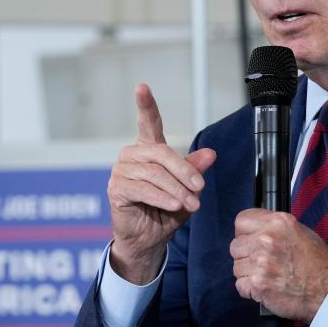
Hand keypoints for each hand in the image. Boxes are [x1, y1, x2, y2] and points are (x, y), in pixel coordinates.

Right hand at [107, 84, 216, 284]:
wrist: (148, 240)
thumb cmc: (164, 211)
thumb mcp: (186, 189)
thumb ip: (194, 170)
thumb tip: (210, 154)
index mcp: (148, 150)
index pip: (148, 123)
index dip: (145, 104)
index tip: (142, 86)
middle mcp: (131, 156)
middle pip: (161, 153)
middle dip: (184, 171)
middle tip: (200, 189)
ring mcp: (121, 171)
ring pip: (154, 174)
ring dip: (176, 189)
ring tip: (191, 204)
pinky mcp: (116, 189)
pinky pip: (143, 189)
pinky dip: (162, 197)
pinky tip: (173, 205)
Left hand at [229, 209, 327, 320]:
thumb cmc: (319, 265)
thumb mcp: (301, 232)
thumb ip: (276, 229)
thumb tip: (258, 230)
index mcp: (278, 223)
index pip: (241, 221)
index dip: (244, 233)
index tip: (249, 240)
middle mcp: (266, 239)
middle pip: (235, 246)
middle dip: (246, 255)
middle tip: (261, 263)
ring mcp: (260, 262)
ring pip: (237, 266)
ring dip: (248, 273)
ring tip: (267, 276)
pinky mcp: (257, 283)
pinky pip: (240, 285)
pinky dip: (250, 290)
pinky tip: (266, 288)